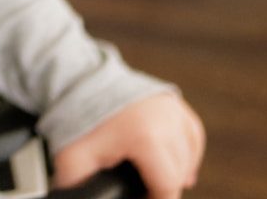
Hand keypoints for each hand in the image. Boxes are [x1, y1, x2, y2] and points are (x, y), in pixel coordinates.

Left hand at [53, 93, 204, 198]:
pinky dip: (187, 152)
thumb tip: (86, 193)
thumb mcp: (74, 158)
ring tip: (158, 180)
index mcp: (146, 137)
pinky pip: (192, 134)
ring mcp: (172, 108)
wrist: (80, 79)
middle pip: (179, 173)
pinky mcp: (173, 100)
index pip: (167, 187)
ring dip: (177, 171)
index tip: (141, 197)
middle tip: (142, 188)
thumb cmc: (77, 118)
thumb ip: (83, 185)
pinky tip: (178, 166)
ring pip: (188, 154)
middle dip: (163, 186)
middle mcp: (166, 120)